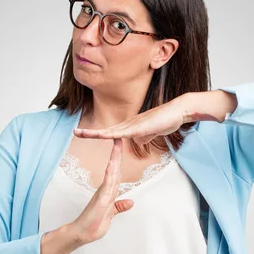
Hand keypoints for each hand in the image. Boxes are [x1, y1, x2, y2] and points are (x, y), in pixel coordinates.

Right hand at [69, 138, 133, 244]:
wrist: (81, 234)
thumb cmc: (93, 224)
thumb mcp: (110, 214)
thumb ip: (119, 207)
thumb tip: (130, 202)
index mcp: (109, 192)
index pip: (116, 173)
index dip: (120, 161)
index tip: (122, 149)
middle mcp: (106, 190)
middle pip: (114, 169)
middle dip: (118, 154)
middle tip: (120, 138)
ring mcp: (103, 194)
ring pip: (111, 173)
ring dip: (115, 158)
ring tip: (117, 144)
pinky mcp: (100, 200)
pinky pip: (107, 184)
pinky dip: (110, 173)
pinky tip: (112, 163)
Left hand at [73, 97, 187, 143]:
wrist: (178, 111)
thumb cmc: (168, 120)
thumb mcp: (153, 133)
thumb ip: (144, 136)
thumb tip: (137, 141)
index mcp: (132, 127)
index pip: (111, 132)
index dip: (98, 133)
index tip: (85, 134)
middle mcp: (130, 124)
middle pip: (106, 130)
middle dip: (90, 132)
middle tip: (75, 131)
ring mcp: (134, 125)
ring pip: (111, 131)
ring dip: (96, 132)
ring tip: (81, 133)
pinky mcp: (141, 127)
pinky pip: (124, 132)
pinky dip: (112, 134)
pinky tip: (102, 135)